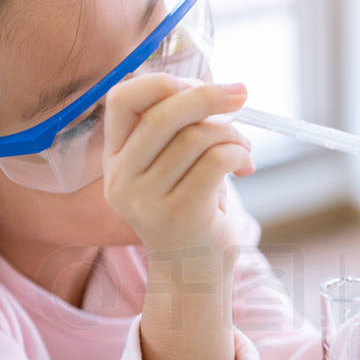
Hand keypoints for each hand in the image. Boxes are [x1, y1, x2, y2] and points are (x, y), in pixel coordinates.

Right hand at [103, 73, 253, 254]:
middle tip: (241, 92)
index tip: (196, 82)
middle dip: (209, 96)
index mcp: (115, 160)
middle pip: (163, 113)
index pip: (120, 100)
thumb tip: (214, 89)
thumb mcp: (174, 168)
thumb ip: (180, 130)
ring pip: (196, 136)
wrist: (193, 277)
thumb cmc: (191, 213)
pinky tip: (245, 164)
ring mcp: (146, 200)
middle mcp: (122, 179)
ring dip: (232, 134)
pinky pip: (215, 160)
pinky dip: (238, 153)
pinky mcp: (179, 214)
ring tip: (244, 150)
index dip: (160, 81)